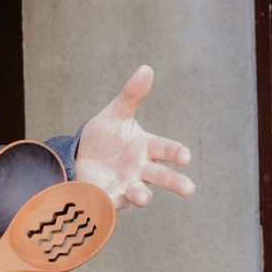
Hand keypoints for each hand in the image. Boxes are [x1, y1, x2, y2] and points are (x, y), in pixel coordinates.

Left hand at [75, 65, 193, 209]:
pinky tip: (109, 201)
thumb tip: (146, 68)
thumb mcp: (115, 113)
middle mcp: (142, 169)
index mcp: (146, 147)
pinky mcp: (110, 197)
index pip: (166, 149)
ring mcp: (127, 184)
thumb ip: (131, 95)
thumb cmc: (106, 134)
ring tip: (142, 196)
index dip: (176, 152)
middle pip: (161, 176)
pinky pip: (113, 202)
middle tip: (189, 189)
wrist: (82, 156)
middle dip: (175, 182)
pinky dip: (112, 203)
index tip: (185, 156)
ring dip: (142, 195)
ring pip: (140, 193)